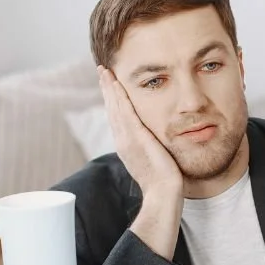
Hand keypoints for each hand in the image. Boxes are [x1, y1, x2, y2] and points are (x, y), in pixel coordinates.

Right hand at [98, 66, 181, 195]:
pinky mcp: (136, 137)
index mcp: (126, 145)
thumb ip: (151, 149)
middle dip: (106, 89)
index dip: (112, 100)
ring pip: (115, 107)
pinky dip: (119, 97)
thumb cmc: (162, 183)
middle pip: (112, 109)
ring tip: (105, 71)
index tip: (110, 85)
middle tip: (102, 70)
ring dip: (109, 87)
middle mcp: (123, 140)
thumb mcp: (154, 161)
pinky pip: (125, 112)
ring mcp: (127, 138)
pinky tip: (115, 83)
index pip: (117, 117)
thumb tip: (155, 143)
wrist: (162, 194)